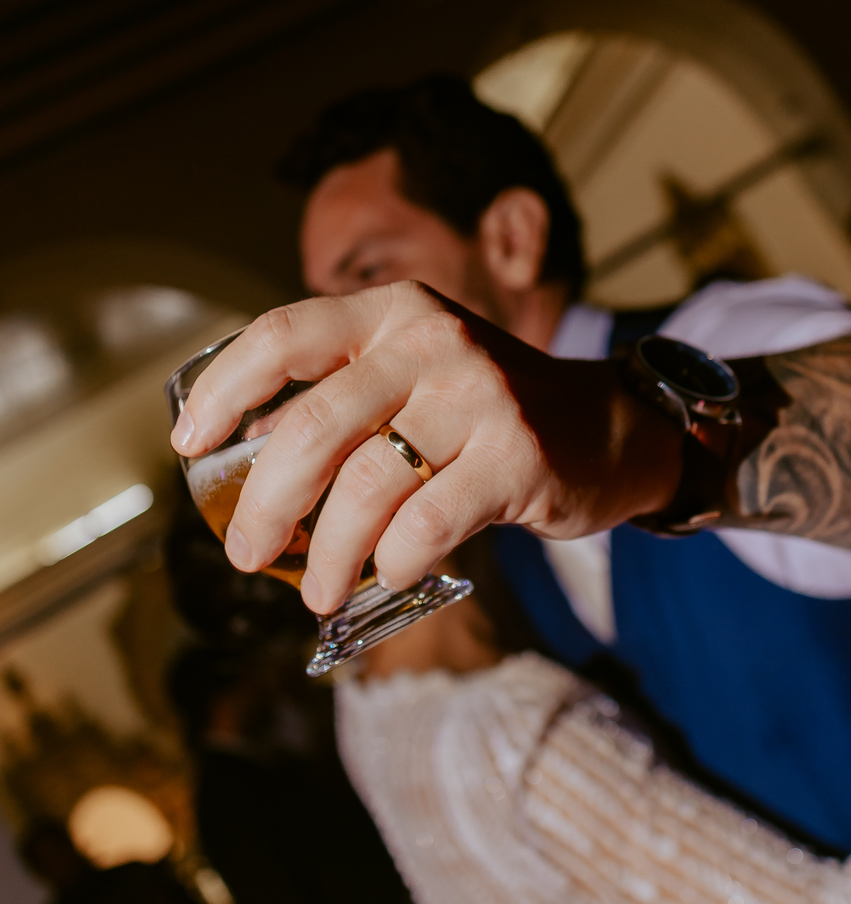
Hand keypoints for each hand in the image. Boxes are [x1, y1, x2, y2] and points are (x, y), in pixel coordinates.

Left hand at [171, 283, 681, 612]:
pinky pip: (427, 523)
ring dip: (327, 555)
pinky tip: (388, 573)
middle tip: (247, 552)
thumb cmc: (485, 413)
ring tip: (317, 591)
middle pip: (312, 427)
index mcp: (392, 312)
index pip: (284, 333)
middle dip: (265, 504)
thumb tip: (241, 470)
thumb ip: (345, 400)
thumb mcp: (415, 373)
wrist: (607, 428)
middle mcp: (431, 342)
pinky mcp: (516, 457)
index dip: (226, 390)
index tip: (190, 444)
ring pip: (365, 486)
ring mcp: (478, 396)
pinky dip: (393, 560)